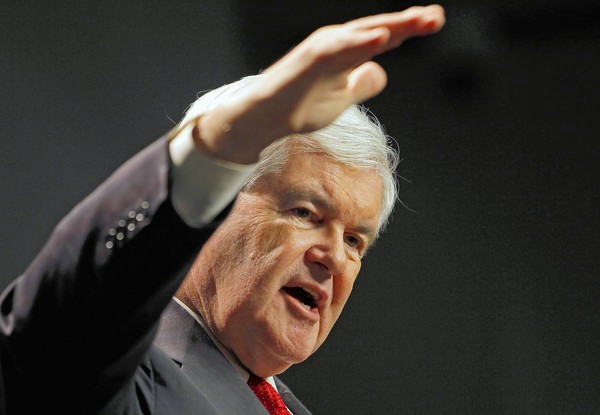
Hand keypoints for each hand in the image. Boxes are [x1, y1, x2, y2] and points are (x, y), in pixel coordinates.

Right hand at [195, 5, 444, 163]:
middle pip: (376, 29)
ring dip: (389, 26)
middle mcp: (337, 44)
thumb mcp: (342, 97)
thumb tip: (380, 72)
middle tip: (435, 17)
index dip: (408, 28)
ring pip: (360, 34)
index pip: (383, 37)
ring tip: (417, 21)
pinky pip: (336, 49)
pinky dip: (358, 42)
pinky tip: (379, 37)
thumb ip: (362, 83)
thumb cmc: (301, 105)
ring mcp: (322, 49)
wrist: (266, 118)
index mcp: (347, 51)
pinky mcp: (308, 60)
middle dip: (407, 23)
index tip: (434, 20)